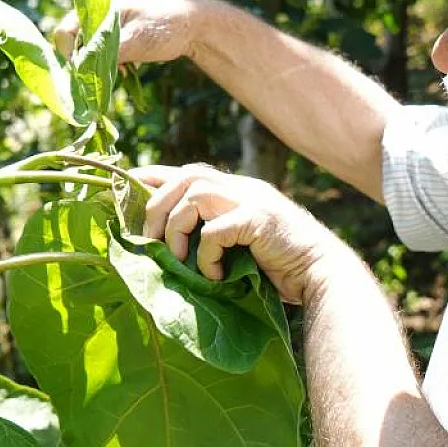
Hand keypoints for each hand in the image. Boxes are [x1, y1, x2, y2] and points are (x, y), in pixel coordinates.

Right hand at [53, 0, 198, 65]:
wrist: (191, 26)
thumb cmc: (165, 25)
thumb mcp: (137, 39)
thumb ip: (109, 51)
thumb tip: (83, 69)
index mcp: (99, 5)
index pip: (65, 31)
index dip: (67, 54)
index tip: (80, 73)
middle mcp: (97, 14)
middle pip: (73, 44)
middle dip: (83, 63)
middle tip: (98, 79)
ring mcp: (105, 27)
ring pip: (86, 53)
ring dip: (97, 67)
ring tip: (120, 71)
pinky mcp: (114, 40)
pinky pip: (100, 56)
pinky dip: (108, 66)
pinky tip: (125, 71)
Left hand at [134, 164, 342, 303]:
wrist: (322, 275)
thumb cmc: (280, 269)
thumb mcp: (239, 246)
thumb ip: (212, 236)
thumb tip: (166, 250)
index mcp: (236, 191)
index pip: (187, 171)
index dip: (153, 177)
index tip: (125, 188)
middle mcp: (242, 189)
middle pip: (185, 176)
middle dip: (157, 206)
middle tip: (149, 240)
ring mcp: (253, 201)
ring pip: (195, 194)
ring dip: (176, 228)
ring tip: (177, 259)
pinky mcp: (260, 220)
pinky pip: (216, 229)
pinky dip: (206, 254)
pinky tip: (214, 274)